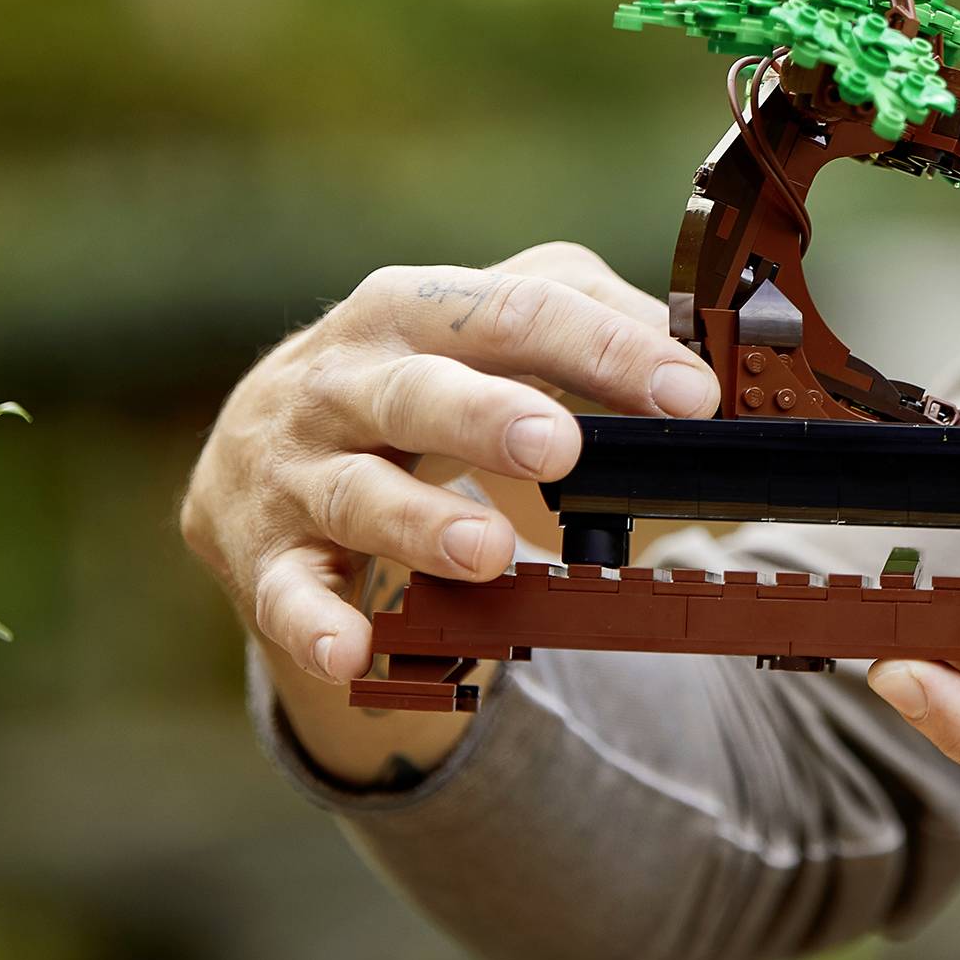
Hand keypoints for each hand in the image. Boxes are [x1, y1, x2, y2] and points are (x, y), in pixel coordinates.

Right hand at [180, 241, 719, 685]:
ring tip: (492, 552)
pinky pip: (285, 595)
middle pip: (416, 391)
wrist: (256, 454)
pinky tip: (353, 651)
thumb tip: (703, 354)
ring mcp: (295, 470)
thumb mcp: (488, 330)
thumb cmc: (410, 379)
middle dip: (486, 417)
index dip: (606, 351)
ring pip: (357, 494)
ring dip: (422, 525)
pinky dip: (315, 624)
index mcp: (414, 308)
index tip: (690, 397)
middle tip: (560, 449)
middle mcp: (343, 379)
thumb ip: (592, 324)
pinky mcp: (263, 556)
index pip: (516, 310)